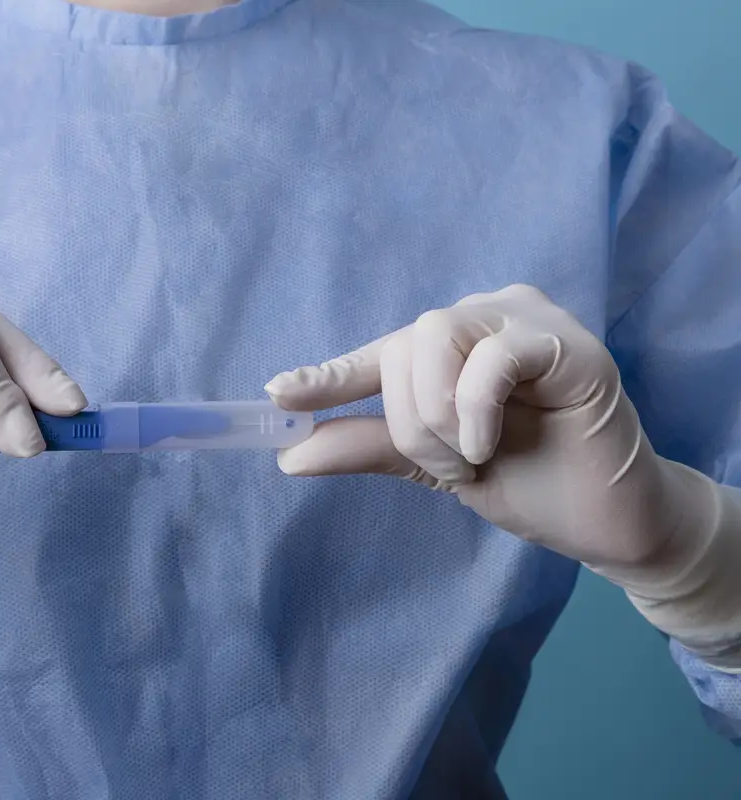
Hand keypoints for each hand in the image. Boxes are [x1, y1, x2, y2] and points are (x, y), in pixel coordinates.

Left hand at [266, 284, 675, 566]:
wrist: (604, 523)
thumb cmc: (525, 482)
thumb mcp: (431, 465)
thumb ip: (370, 446)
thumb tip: (289, 454)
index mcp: (451, 347)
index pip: (378, 353)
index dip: (327, 375)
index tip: (278, 396)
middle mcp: (485, 318)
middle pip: (404, 343)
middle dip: (409, 419)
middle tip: (449, 465)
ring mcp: (528, 322)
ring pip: (436, 336)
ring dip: (438, 414)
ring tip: (474, 456)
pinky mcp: (570, 343)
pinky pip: (493, 355)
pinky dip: (476, 407)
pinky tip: (491, 443)